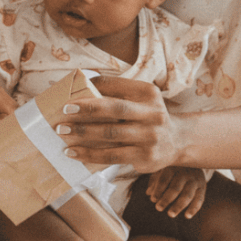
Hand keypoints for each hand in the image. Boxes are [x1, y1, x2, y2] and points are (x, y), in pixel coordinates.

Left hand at [59, 77, 186, 173]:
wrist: (178, 142)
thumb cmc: (147, 116)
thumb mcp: (140, 99)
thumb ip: (116, 92)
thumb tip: (79, 83)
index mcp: (148, 93)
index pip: (116, 86)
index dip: (92, 89)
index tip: (69, 94)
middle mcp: (152, 114)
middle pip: (115, 109)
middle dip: (87, 109)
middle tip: (63, 112)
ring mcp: (150, 137)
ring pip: (111, 134)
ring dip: (83, 133)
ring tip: (62, 132)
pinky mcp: (145, 157)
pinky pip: (111, 156)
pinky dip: (89, 154)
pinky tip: (72, 152)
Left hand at [145, 165, 206, 218]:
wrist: (194, 163)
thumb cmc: (173, 170)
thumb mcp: (162, 171)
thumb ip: (155, 181)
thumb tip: (148, 193)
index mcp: (173, 167)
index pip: (164, 179)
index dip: (158, 190)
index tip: (153, 199)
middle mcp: (185, 173)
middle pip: (175, 188)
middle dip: (166, 199)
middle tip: (158, 208)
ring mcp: (195, 180)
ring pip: (187, 195)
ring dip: (178, 206)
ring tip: (170, 214)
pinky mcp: (203, 187)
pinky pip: (199, 199)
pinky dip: (194, 208)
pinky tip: (187, 216)